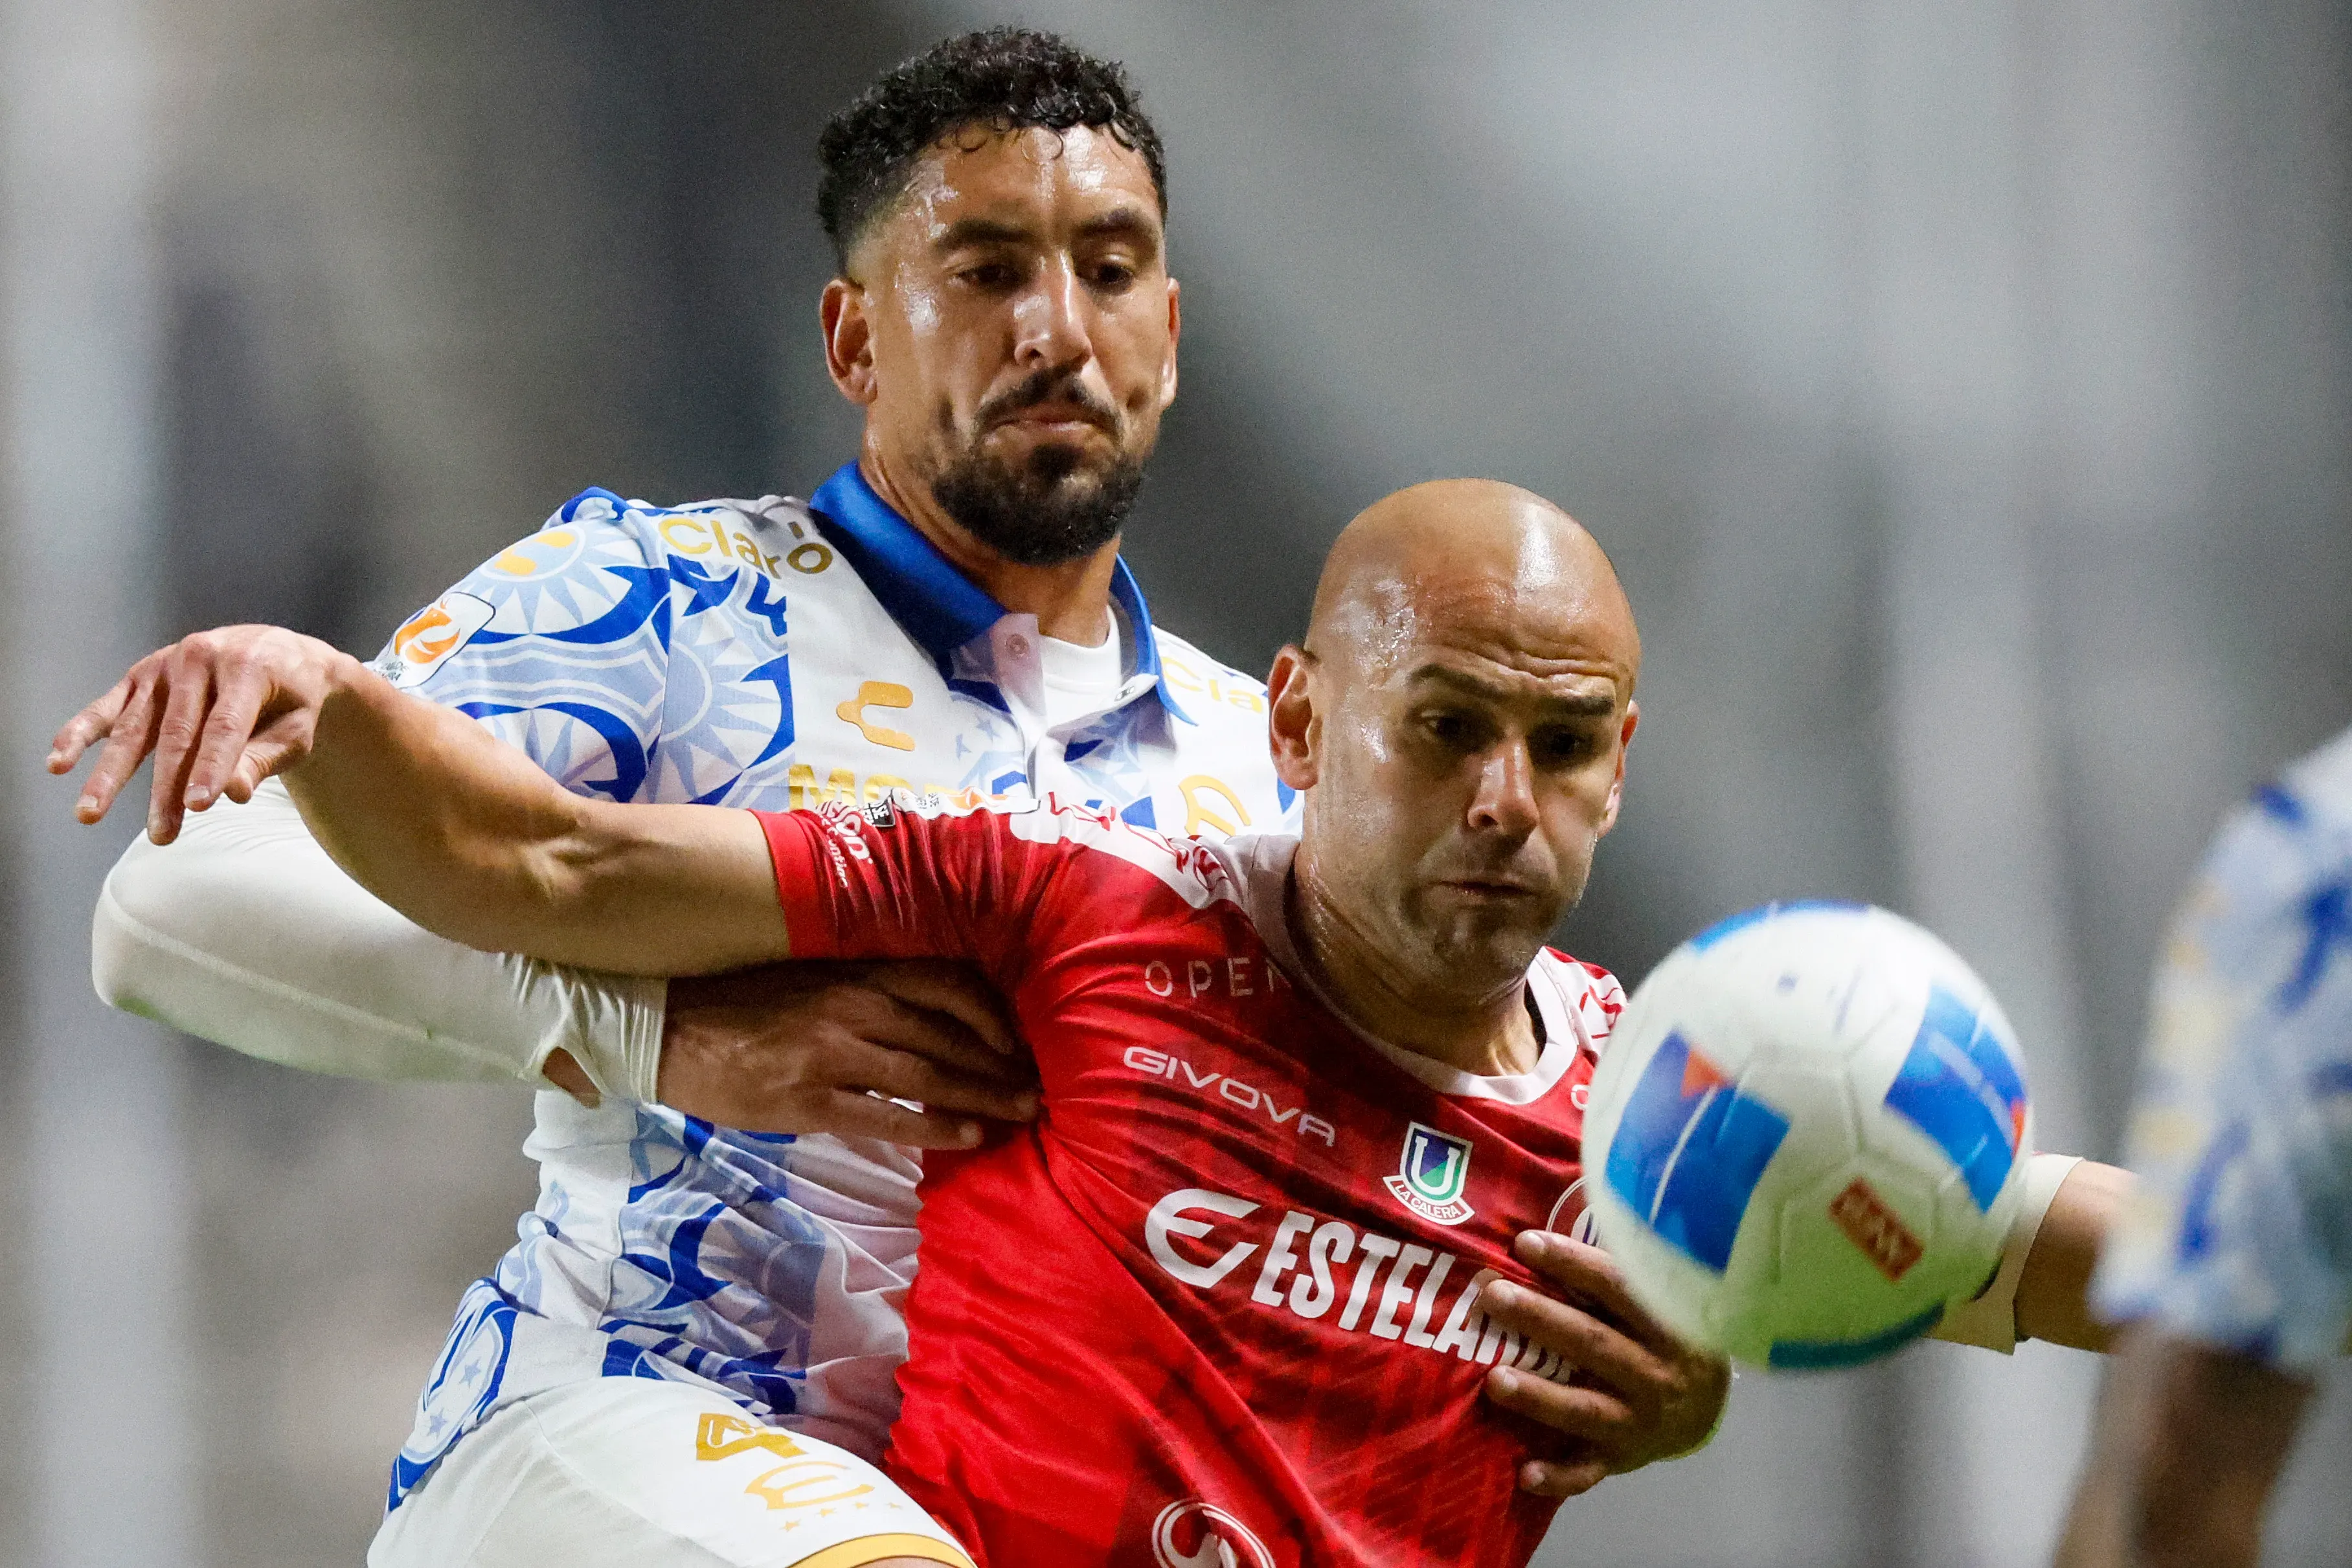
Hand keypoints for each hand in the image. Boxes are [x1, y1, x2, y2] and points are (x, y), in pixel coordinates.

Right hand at [48, 624, 354, 843]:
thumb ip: (265, 759)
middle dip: (165, 789)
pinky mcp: (140, 676)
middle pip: (177, 734)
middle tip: (161, 835)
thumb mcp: (295, 729)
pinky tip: (58, 761)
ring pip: (135, 728)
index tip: (199, 806)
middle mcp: (199, 659)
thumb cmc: (290, 701)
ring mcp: (164, 666)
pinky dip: (79, 734)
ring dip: (110, 774)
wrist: (277, 653)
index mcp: (247, 666)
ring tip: (89, 814)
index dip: (211, 767)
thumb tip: (233, 792)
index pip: (225, 727)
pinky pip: (106, 709)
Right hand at [646, 958, 1036, 1146]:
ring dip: (983, 1097)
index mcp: (857, 975)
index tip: (1018, 1041)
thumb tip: (926, 1023)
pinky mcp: (809, 1101)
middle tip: (1039, 1090)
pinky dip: (934, 1128)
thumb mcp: (814, 983)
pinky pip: (887, 1117)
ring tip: (1021, 1114)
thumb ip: (867, 996)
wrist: (669, 1029)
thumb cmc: (745, 1006)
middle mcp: (854, 1008)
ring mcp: (833, 1055)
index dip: (991, 1015)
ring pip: (928, 1076)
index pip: (947, 984)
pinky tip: (969, 1138)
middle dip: (1001, 1066)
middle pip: (949, 1037)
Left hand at [1478, 1229, 1730, 1497]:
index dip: (1572, 1263)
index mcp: (1669, 1325)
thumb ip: (1619, 1271)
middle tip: (1492, 1296)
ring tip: (1493, 1379)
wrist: (1705, 1410)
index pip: (1619, 1288)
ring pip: (1585, 1410)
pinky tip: (1523, 1474)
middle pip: (1594, 1345)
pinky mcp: (1621, 1459)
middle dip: (1540, 1319)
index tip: (1525, 1242)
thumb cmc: (1665, 1335)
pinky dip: (1558, 1477)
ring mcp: (1640, 1422)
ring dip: (1539, 1396)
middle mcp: (1658, 1375)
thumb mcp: (1661, 1300)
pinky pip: (1588, 1472)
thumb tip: (1554, 1225)